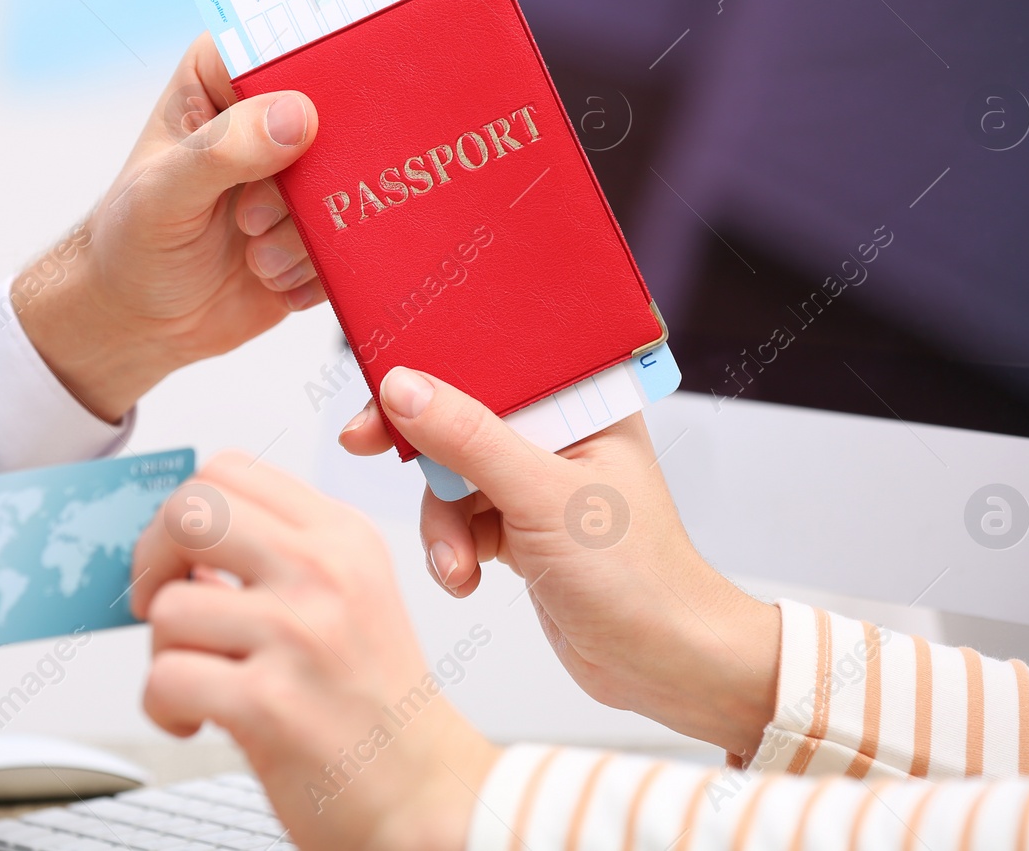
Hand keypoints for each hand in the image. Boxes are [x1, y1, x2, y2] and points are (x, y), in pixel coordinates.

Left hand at [14, 35, 324, 420]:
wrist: (143, 321)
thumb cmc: (133, 241)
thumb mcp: (165, 194)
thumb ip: (223, 152)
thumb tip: (299, 117)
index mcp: (228, 78)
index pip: (293, 46)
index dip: (315, 82)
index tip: (306, 135)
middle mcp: (272, 118)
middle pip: (342, 119)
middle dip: (309, 182)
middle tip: (252, 219)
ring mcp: (303, 175)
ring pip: (351, 187)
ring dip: (305, 237)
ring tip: (256, 259)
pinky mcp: (323, 229)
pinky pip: (355, 240)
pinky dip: (317, 270)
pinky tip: (273, 280)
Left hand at [131, 453, 498, 850]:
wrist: (423, 791)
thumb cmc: (374, 701)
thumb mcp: (349, 595)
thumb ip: (275, 554)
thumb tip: (180, 541)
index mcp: (342, 537)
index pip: (229, 470)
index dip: (181, 513)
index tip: (183, 560)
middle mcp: (324, 573)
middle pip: (189, 510)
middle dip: (151, 560)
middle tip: (162, 603)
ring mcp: (298, 635)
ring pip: (167, 605)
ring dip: (163, 652)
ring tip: (201, 680)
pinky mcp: (269, 703)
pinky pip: (164, 678)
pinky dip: (164, 707)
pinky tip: (199, 718)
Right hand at [341, 370, 780, 759]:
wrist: (663, 665)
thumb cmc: (638, 577)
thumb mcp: (543, 498)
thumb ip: (469, 439)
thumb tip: (404, 390)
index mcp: (586, 402)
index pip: (496, 363)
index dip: (435, 370)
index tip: (381, 393)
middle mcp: (563, 434)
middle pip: (464, 415)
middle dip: (425, 451)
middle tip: (365, 446)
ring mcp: (541, 483)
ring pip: (454, 475)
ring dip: (443, 521)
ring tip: (458, 564)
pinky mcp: (524, 528)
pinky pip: (462, 519)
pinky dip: (454, 548)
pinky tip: (468, 578)